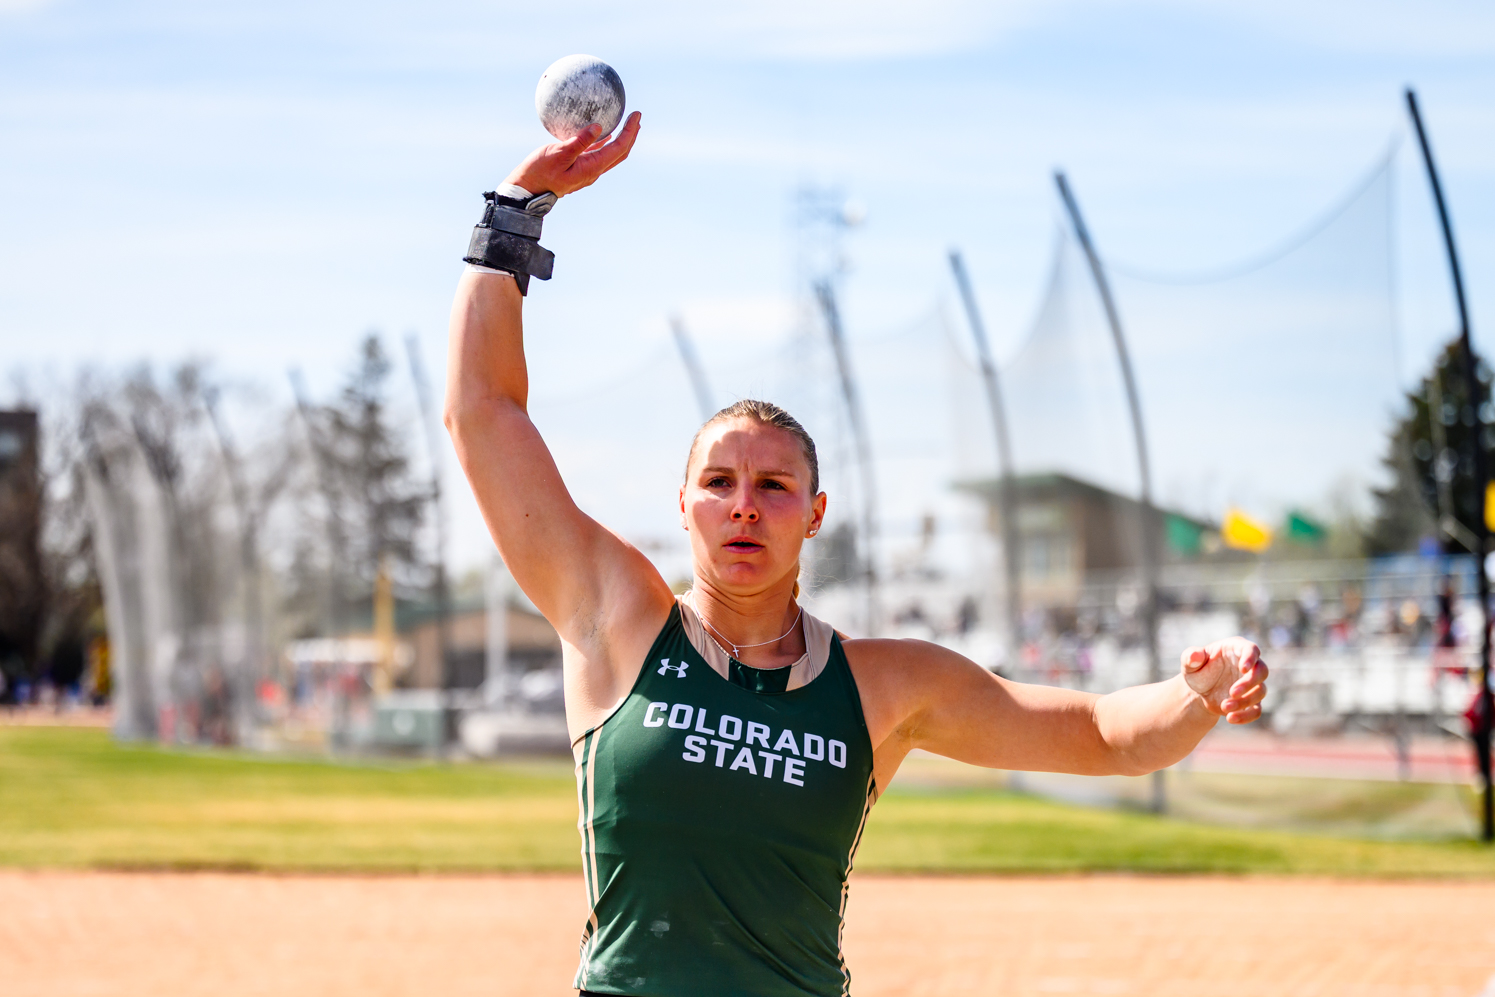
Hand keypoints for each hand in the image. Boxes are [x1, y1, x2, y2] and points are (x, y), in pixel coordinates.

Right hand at [503, 111, 641, 197]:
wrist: (527, 190)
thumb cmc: (539, 172)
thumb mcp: (558, 153)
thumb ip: (580, 141)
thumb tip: (599, 127)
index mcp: (592, 168)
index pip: (619, 148)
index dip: (630, 131)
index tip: (636, 115)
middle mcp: (593, 172)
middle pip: (620, 153)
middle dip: (630, 135)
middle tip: (636, 117)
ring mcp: (586, 172)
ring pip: (610, 155)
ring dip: (621, 140)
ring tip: (626, 125)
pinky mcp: (578, 169)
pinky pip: (597, 154)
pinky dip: (605, 143)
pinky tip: (603, 134)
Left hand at [1180, 638, 1267, 724]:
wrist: (1199, 691)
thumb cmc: (1197, 670)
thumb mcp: (1189, 663)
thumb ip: (1190, 657)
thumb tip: (1194, 656)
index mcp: (1236, 650)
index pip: (1251, 649)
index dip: (1250, 658)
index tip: (1243, 669)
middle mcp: (1250, 666)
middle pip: (1262, 671)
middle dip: (1249, 683)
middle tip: (1232, 692)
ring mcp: (1253, 684)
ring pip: (1261, 691)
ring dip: (1244, 701)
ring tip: (1224, 706)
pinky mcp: (1252, 701)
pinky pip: (1257, 710)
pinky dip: (1246, 716)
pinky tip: (1230, 718)